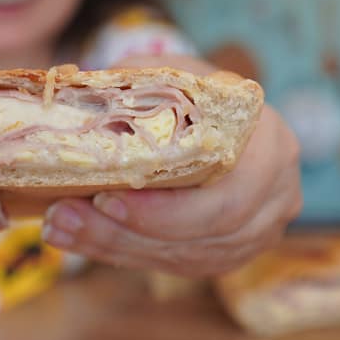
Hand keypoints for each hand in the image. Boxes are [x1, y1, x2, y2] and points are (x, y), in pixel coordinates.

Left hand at [40, 55, 301, 276]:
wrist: (225, 116)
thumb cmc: (198, 91)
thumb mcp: (173, 74)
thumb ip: (137, 83)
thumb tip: (79, 93)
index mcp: (271, 144)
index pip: (224, 199)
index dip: (164, 211)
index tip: (103, 197)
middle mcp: (277, 193)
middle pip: (203, 237)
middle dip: (126, 233)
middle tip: (64, 217)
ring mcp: (262, 230)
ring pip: (187, 257)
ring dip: (117, 248)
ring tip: (61, 228)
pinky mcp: (235, 251)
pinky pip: (182, 265)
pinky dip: (130, 254)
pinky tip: (86, 239)